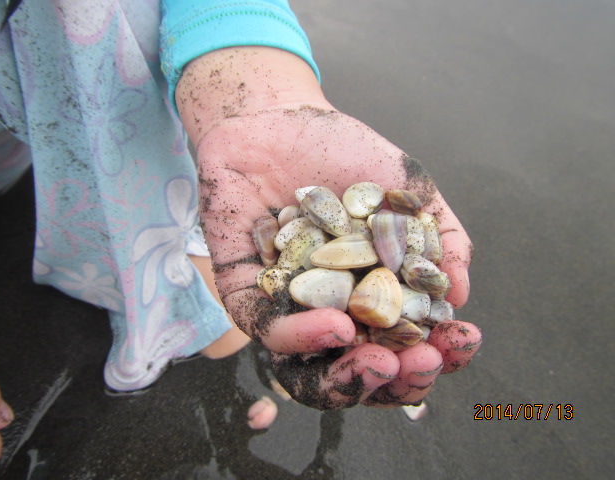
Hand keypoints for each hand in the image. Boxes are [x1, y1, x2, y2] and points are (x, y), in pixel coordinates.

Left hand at [177, 47, 480, 408]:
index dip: (433, 351)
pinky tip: (335, 326)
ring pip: (308, 362)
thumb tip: (459, 294)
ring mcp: (285, 301)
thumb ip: (440, 235)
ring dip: (347, 373)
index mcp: (367, 290)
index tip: (458, 344)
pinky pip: (263, 325)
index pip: (401, 340)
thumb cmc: (344, 151)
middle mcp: (326, 304)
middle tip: (417, 366)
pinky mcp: (243, 288)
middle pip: (356, 364)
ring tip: (380, 360)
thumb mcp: (407, 188)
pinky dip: (298, 334)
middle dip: (391, 377)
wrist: (278, 116)